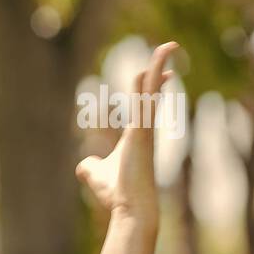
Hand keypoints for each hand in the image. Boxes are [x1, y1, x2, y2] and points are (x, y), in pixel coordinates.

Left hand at [75, 41, 178, 226]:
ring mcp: (146, 130)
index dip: (153, 86)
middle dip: (159, 69)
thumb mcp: (96, 175)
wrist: (129, 208)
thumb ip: (90, 167)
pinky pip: (147, 102)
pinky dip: (149, 84)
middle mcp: (145, 129)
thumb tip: (83, 166)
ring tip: (168, 45)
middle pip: (152, 91)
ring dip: (158, 67)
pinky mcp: (143, 133)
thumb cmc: (117, 194)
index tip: (166, 74)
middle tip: (169, 46)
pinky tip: (153, 66)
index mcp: (137, 135)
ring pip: (152, 92)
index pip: (146, 104)